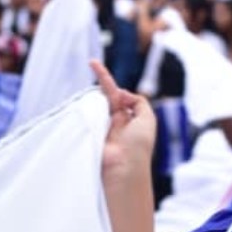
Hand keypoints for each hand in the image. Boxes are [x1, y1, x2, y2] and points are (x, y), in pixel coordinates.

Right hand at [91, 59, 155, 187]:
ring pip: (93, 104)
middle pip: (103, 96)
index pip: (117, 94)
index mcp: (128, 118)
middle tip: (92, 64)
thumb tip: (120, 94)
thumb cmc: (138, 146)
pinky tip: (92, 113)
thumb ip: (139, 101)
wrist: (123, 167)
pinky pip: (83, 115)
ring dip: (95, 98)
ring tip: (105, 105)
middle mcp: (112, 121)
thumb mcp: (148, 118)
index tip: (92, 63)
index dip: (106, 79)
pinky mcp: (87, 133)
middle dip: (100, 81)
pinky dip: (85, 110)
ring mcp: (98, 126)